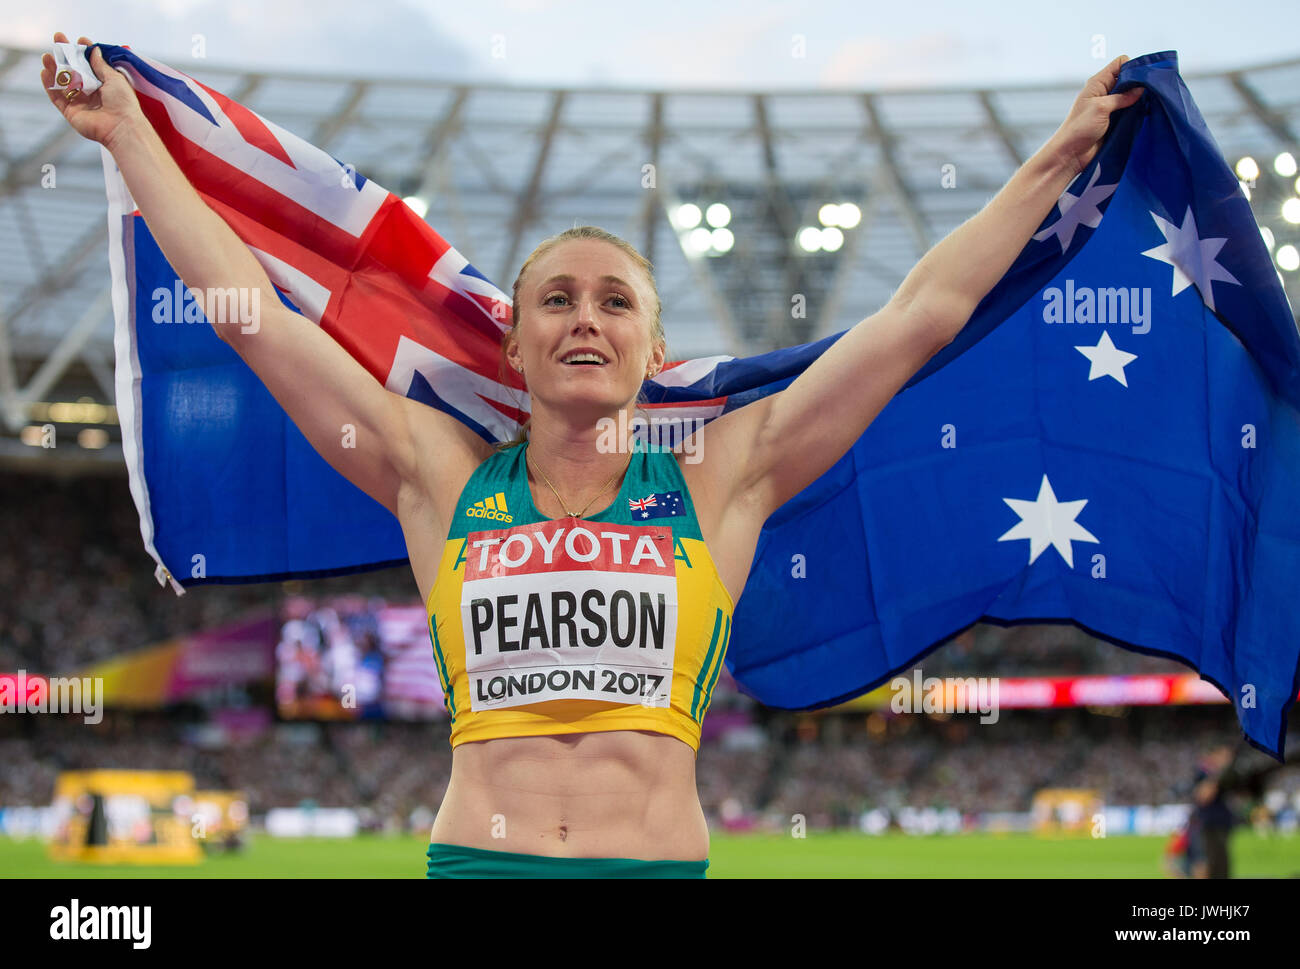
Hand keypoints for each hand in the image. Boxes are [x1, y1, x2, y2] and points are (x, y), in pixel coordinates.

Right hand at [40, 32, 144, 147]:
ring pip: (63, 83)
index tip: (80, 40)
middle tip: (58, 38)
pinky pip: (56, 97)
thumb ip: (101, 65)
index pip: (91, 65)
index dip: (84, 53)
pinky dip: (49, 85)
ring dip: (54, 68)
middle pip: (74, 71)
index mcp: (105, 85)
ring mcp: (80, 102)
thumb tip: (94, 50)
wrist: (121, 127)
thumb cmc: (124, 103)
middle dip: (65, 55)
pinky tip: (44, 72)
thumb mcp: (114, 78)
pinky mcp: (71, 112)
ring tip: (48, 56)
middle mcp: (91, 93)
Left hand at [1048, 56, 1144, 176]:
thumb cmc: (1079, 129)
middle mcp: (1105, 92)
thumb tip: (1141, 89)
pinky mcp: (1115, 120)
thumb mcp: (1101, 108)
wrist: (1071, 154)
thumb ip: (1122, 97)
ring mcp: (1110, 106)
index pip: (1120, 63)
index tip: (1143, 76)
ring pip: (1131, 95)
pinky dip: (1138, 110)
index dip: (1132, 66)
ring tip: (1151, 103)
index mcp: (1098, 83)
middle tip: (1151, 91)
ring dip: (1140, 98)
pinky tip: (1146, 113)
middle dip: (1140, 83)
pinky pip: (1131, 110)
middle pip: (1128, 79)